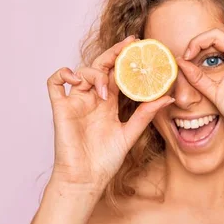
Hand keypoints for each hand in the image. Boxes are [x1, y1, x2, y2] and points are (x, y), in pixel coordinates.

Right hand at [46, 35, 174, 188]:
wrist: (86, 179)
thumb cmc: (105, 161)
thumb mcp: (130, 134)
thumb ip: (146, 114)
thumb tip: (168, 97)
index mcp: (108, 104)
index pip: (117, 74)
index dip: (126, 60)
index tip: (140, 46)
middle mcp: (92, 99)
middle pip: (101, 67)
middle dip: (114, 53)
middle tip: (130, 45)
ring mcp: (76, 102)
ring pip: (82, 72)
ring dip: (96, 75)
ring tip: (106, 92)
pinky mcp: (61, 108)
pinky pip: (55, 83)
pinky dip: (63, 73)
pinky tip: (76, 78)